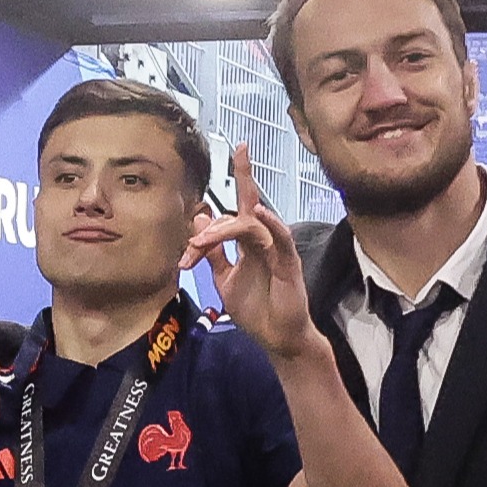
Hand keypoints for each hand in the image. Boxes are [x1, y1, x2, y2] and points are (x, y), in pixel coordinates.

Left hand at [185, 145, 323, 363]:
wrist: (277, 339)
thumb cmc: (257, 310)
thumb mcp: (224, 280)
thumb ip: (213, 253)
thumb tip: (200, 220)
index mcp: (250, 241)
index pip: (242, 203)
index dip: (242, 173)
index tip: (238, 147)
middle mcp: (265, 239)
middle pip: (250, 202)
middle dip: (243, 177)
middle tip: (197, 229)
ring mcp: (278, 250)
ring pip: (253, 223)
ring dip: (225, 229)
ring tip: (203, 241)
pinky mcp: (289, 264)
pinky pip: (280, 238)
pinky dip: (270, 224)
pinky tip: (259, 214)